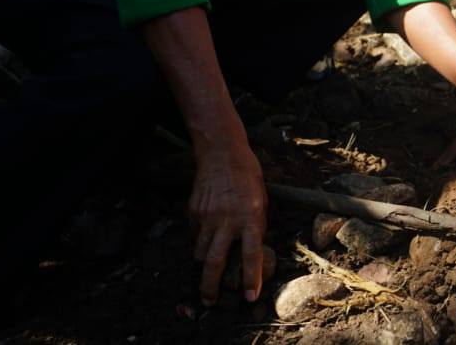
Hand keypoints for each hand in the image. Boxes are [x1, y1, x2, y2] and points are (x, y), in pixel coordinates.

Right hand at [189, 141, 267, 306]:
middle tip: (210, 302)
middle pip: (215, 262)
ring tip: (208, 269)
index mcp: (250, 216)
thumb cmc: (248, 176)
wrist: (222, 153)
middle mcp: (227, 219)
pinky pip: (195, 235)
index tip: (250, 297)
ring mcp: (207, 216)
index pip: (252, 254)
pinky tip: (207, 234)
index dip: (252, 278)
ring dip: (204, 264)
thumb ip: (256, 225)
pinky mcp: (193, 212)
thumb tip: (252, 250)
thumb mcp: (262, 200)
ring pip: (200, 252)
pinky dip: (199, 241)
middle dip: (211, 286)